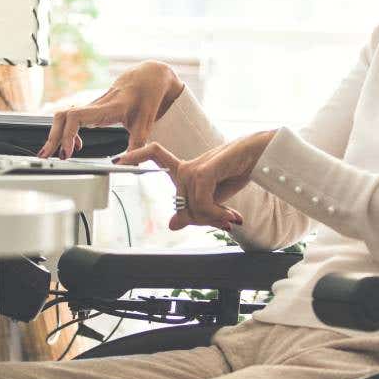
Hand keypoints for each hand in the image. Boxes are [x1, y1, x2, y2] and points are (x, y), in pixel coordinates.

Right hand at [38, 61, 185, 158]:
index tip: (69, 152)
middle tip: (48, 156)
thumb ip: (137, 147)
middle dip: (52, 137)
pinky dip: (66, 132)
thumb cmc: (146, 97)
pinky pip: (70, 118)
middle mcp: (96, 105)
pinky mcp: (91, 109)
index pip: (76, 116)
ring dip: (56, 135)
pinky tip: (74, 145)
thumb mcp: (146, 125)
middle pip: (62, 116)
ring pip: (63, 115)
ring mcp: (91, 106)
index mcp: (108, 108)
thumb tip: (128, 166)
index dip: (68, 134)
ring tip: (57, 154)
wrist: (147, 78)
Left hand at [117, 130, 275, 230]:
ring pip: (192, 208)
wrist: (261, 155)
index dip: (136, 155)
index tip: (117, 160)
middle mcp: (186, 167)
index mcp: (186, 169)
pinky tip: (232, 215)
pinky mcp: (203, 171)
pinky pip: (201, 203)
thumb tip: (171, 224)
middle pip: (182, 205)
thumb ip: (194, 210)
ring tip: (232, 217)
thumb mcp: (214, 198)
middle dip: (204, 220)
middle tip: (226, 222)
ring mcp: (194, 167)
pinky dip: (216, 214)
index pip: (155, 154)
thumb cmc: (238, 171)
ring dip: (214, 218)